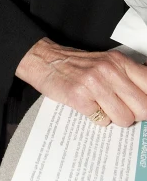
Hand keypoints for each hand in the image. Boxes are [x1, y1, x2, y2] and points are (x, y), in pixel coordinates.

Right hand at [15, 37, 146, 126]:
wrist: (44, 60)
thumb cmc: (77, 65)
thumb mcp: (107, 63)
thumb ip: (129, 78)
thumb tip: (146, 102)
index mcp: (119, 61)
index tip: (141, 107)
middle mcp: (109, 70)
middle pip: (143, 108)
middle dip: (134, 114)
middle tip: (121, 108)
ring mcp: (94, 83)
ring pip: (125, 118)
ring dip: (114, 118)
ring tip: (101, 105)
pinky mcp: (79, 97)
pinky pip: (102, 121)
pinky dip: (97, 117)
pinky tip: (88, 105)